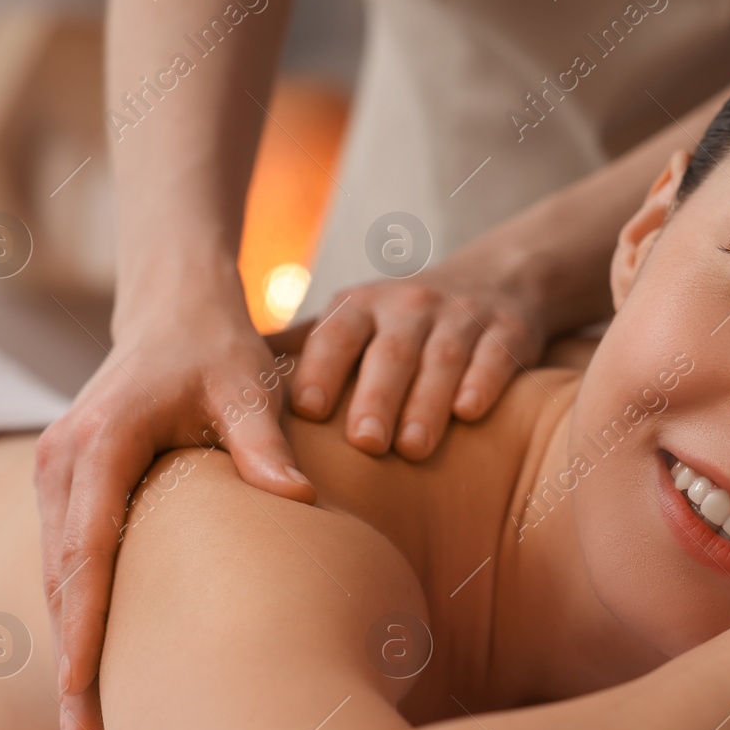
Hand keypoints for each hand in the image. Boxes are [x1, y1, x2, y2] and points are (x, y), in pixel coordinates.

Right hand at [35, 293, 314, 729]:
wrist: (172, 308)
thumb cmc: (216, 347)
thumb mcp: (246, 386)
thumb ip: (264, 443)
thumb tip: (297, 501)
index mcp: (100, 442)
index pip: (86, 549)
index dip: (83, 625)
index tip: (82, 689)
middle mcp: (62, 461)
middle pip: (59, 577)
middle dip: (70, 657)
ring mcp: (55, 473)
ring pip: (55, 575)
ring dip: (69, 642)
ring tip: (88, 722)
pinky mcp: (66, 486)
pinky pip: (66, 559)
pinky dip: (77, 610)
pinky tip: (98, 663)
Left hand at [286, 258, 547, 460]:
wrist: (498, 281)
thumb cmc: (402, 325)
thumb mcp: (352, 325)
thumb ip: (299, 352)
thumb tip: (220, 384)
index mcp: (363, 308)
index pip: (337, 335)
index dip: (323, 368)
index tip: (307, 410)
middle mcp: (410, 307)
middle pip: (391, 351)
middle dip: (377, 395)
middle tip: (365, 443)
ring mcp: (462, 317)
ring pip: (443, 357)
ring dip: (427, 401)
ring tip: (412, 447)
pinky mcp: (509, 331)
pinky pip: (496, 355)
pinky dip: (485, 381)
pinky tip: (472, 412)